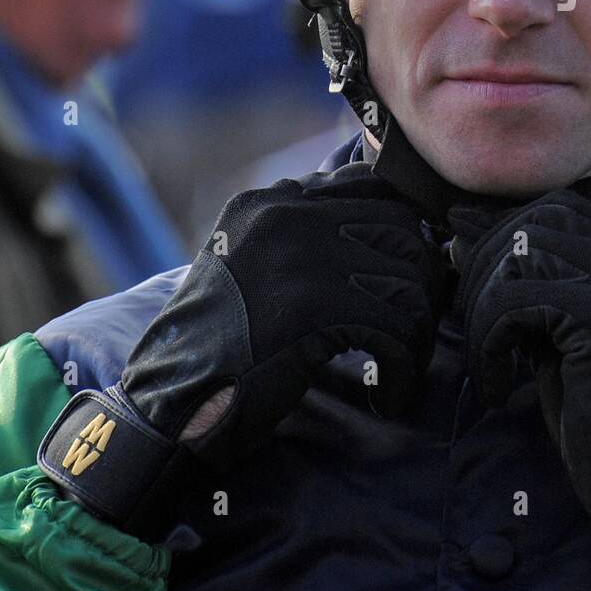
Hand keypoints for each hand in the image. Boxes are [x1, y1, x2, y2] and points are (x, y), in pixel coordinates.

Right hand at [38, 163, 442, 539]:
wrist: (169, 404)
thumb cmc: (218, 348)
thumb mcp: (250, 266)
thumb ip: (301, 236)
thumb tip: (388, 228)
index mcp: (271, 202)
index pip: (370, 186)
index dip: (403, 231)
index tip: (406, 274)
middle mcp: (288, 215)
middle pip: (402, 231)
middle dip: (421, 284)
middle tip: (412, 329)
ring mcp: (302, 257)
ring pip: (408, 280)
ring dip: (417, 331)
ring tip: (401, 364)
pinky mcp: (316, 307)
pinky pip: (396, 328)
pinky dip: (404, 367)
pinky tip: (389, 392)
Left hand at [450, 189, 590, 590]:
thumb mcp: (572, 332)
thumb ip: (538, 280)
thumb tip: (462, 226)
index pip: (569, 209)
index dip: (511, 228)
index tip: (470, 258)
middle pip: (542, 221)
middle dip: (490, 262)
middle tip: (472, 317)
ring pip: (523, 255)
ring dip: (486, 304)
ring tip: (490, 355)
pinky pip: (514, 302)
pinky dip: (490, 341)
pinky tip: (499, 383)